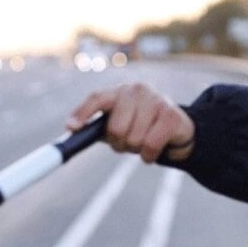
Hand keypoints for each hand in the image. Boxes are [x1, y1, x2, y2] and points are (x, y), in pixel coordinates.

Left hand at [66, 83, 194, 163]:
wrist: (176, 129)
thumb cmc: (139, 126)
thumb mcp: (117, 125)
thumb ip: (96, 128)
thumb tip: (71, 132)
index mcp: (118, 92)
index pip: (96, 98)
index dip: (83, 113)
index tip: (71, 127)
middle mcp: (136, 90)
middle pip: (116, 129)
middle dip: (120, 143)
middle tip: (128, 142)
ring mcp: (155, 99)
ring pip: (134, 139)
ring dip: (136, 150)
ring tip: (143, 141)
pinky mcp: (172, 114)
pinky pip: (150, 145)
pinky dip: (148, 156)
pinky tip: (153, 150)